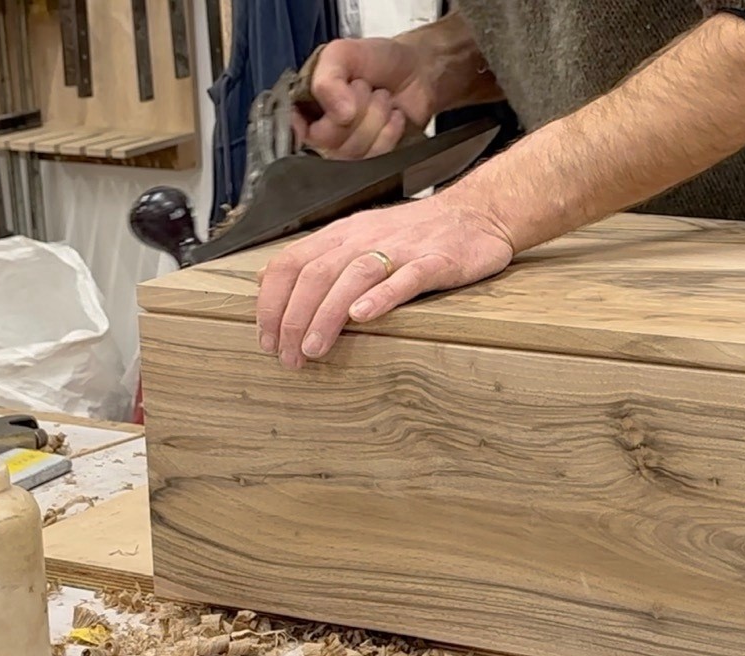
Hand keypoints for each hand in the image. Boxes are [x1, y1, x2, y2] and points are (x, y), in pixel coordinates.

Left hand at [256, 197, 514, 368]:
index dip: (271, 302)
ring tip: (314, 349)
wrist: (478, 211)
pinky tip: (364, 317)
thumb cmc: (417, 231)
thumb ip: (317, 257)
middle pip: (316, 275)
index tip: (266, 338)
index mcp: (343, 234)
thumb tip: (265, 280)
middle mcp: (365, 238)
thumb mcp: (359, 235)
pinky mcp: (436, 261)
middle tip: (288, 356)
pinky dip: (381, 297)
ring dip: (326, 316)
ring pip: (352, 277)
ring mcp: (401, 249)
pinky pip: (405, 278)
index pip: (290, 262)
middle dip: (293, 319)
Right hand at [293, 37, 437, 158]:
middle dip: (355, 110)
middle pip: (326, 142)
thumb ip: (327, 79)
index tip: (335, 108)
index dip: (308, 126)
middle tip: (365, 88)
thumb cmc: (376, 60)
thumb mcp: (342, 54)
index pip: (291, 131)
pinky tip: (394, 116)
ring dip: (375, 118)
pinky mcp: (373, 163)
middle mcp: (321, 133)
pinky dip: (390, 133)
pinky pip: (375, 160)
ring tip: (381, 98)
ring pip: (352, 153)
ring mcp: (347, 151)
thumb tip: (339, 114)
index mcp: (304, 107)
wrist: (416, 70)